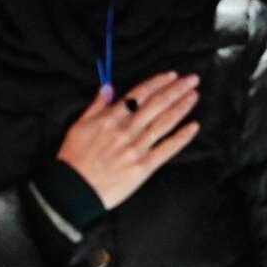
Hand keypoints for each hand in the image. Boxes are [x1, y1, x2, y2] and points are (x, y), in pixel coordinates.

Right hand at [56, 71, 200, 209]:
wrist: (72, 191)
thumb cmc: (74, 159)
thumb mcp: (79, 126)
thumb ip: (96, 105)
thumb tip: (107, 86)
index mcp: (110, 118)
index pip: (139, 94)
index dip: (158, 83)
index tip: (172, 75)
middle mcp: (126, 130)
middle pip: (157, 104)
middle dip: (176, 89)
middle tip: (192, 79)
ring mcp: (136, 148)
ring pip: (164, 122)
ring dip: (181, 107)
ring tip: (194, 96)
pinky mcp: (143, 167)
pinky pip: (166, 149)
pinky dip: (181, 137)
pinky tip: (193, 126)